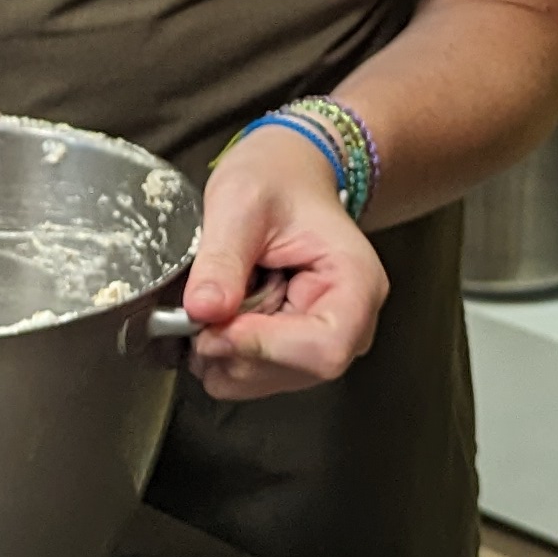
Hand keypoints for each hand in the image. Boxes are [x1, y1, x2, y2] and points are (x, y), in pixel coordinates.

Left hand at [180, 125, 386, 402]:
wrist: (286, 175)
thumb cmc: (275, 179)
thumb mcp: (240, 202)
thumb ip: (222, 258)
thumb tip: (202, 311)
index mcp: (356, 283)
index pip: (324, 347)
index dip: (264, 346)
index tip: (215, 323)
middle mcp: (351, 324)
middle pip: (293, 371)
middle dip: (234, 348)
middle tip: (201, 304)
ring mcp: (322, 343)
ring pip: (266, 381)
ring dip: (223, 352)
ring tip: (217, 297)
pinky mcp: (294, 353)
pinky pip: (251, 378)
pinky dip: (222, 355)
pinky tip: (222, 314)